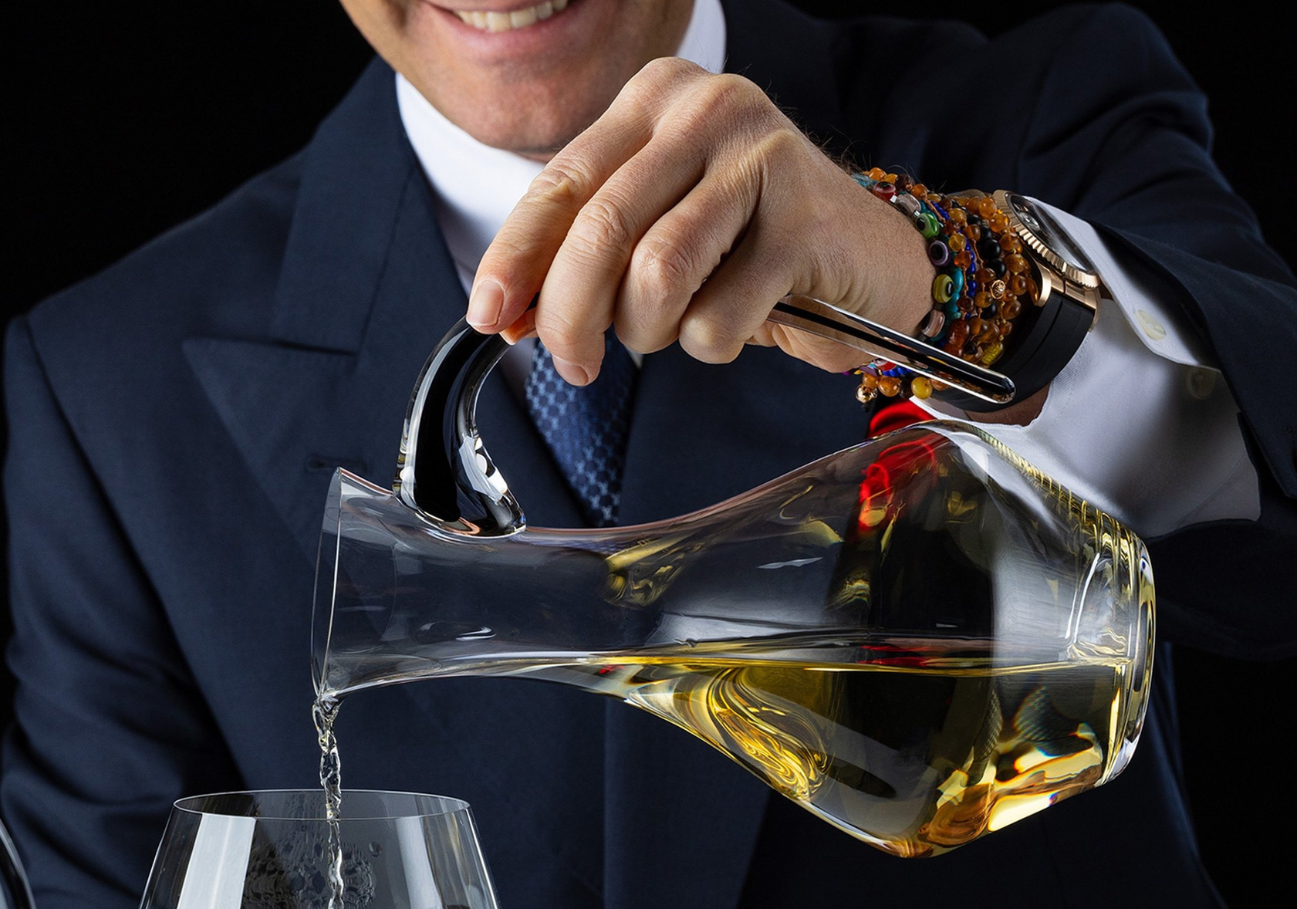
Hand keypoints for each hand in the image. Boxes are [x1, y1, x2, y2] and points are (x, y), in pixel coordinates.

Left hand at [467, 59, 933, 384]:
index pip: (560, 184)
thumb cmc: (744, 249)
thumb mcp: (650, 235)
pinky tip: (739, 322)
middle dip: (570, 318)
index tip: (488, 318)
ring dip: (649, 333)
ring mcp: (761, 156)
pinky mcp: (804, 219)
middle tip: (575, 365)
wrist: (864, 259)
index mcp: (656, 99)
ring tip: (673, 330)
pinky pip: (716, 317)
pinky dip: (711, 344)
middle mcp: (707, 109)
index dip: (514, 260)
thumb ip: (579, 258)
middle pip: (599, 232)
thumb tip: (503, 314)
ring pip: (655, 276)